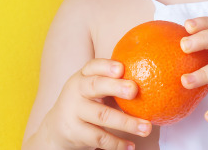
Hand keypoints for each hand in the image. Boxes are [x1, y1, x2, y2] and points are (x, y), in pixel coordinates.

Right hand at [38, 58, 152, 149]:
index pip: (93, 66)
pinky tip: (131, 146)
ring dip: (127, 123)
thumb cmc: (86, 103)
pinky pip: (100, 137)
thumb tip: (151, 79)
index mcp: (83, 76)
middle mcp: (76, 90)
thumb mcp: (93, 90)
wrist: (56, 127)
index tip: (122, 68)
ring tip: (147, 128)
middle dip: (115, 87)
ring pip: (102, 116)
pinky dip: (117, 143)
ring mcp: (74, 111)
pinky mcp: (75, 131)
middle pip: (95, 86)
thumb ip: (112, 83)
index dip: (106, 66)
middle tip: (134, 90)